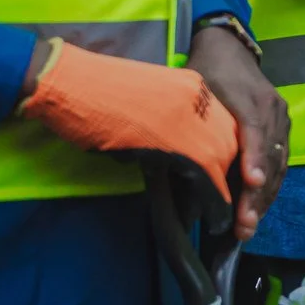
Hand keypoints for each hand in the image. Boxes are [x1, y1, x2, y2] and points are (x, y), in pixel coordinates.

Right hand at [18, 37, 240, 202]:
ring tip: (221, 217)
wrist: (74, 86)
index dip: (220, 156)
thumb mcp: (142, 102)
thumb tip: (170, 156)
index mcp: (192, 85)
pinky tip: (214, 218)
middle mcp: (202, 101)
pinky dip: (215, 202)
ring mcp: (197, 122)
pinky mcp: (187, 147)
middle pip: (231, 145)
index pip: (221, 126)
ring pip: (226, 163)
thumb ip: (165, 122)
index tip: (219, 179)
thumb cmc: (93, 95)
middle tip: (221, 202)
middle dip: (228, 176)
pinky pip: (211, 179)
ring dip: (224, 194)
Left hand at [186, 24, 288, 240]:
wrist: (229, 47)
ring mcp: (281, 119)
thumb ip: (190, 120)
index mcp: (249, 99)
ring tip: (249, 226)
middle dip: (258, 195)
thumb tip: (171, 161)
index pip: (254, 133)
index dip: (254, 159)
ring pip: (279, 164)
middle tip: (245, 225)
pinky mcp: (282, 127)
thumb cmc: (206, 71)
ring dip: (265, 198)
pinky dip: (270, 187)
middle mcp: (272, 110)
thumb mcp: (194, 89)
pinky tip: (258, 208)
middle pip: (270, 156)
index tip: (252, 183)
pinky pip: (281, 161)